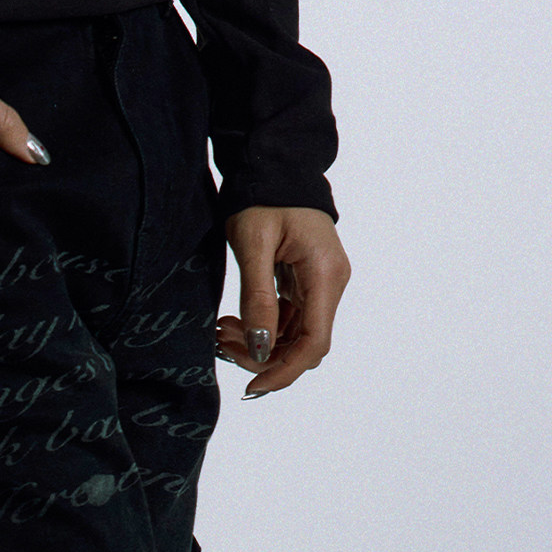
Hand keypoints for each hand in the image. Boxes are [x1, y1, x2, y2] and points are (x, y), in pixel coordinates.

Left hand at [217, 206, 351, 396]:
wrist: (275, 165)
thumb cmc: (263, 197)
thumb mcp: (253, 244)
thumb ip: (258, 298)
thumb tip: (261, 348)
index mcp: (325, 274)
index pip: (314, 342)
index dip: (284, 371)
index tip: (251, 385)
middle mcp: (331, 283)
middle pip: (304, 345)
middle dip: (264, 357)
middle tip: (222, 345)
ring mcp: (320, 285)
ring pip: (293, 337)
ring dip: (258, 344)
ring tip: (220, 333)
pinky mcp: (306, 284)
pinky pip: (288, 321)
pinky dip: (262, 328)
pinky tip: (233, 323)